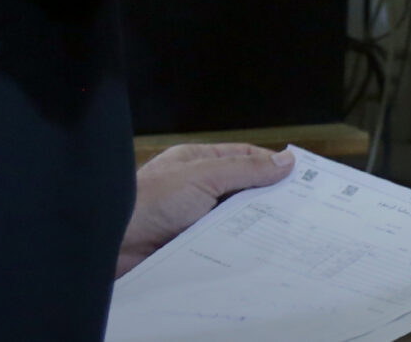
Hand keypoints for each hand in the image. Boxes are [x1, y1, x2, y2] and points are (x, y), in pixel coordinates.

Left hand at [117, 143, 291, 276]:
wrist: (109, 244)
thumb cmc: (148, 201)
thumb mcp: (203, 176)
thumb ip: (246, 169)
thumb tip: (286, 160)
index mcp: (199, 162)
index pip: (245, 158)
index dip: (272, 166)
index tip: (301, 177)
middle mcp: (197, 189)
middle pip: (242, 191)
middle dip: (267, 199)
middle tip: (300, 209)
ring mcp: (193, 219)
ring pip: (234, 220)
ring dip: (253, 226)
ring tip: (284, 233)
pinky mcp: (190, 246)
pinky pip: (221, 245)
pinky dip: (238, 247)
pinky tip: (255, 252)